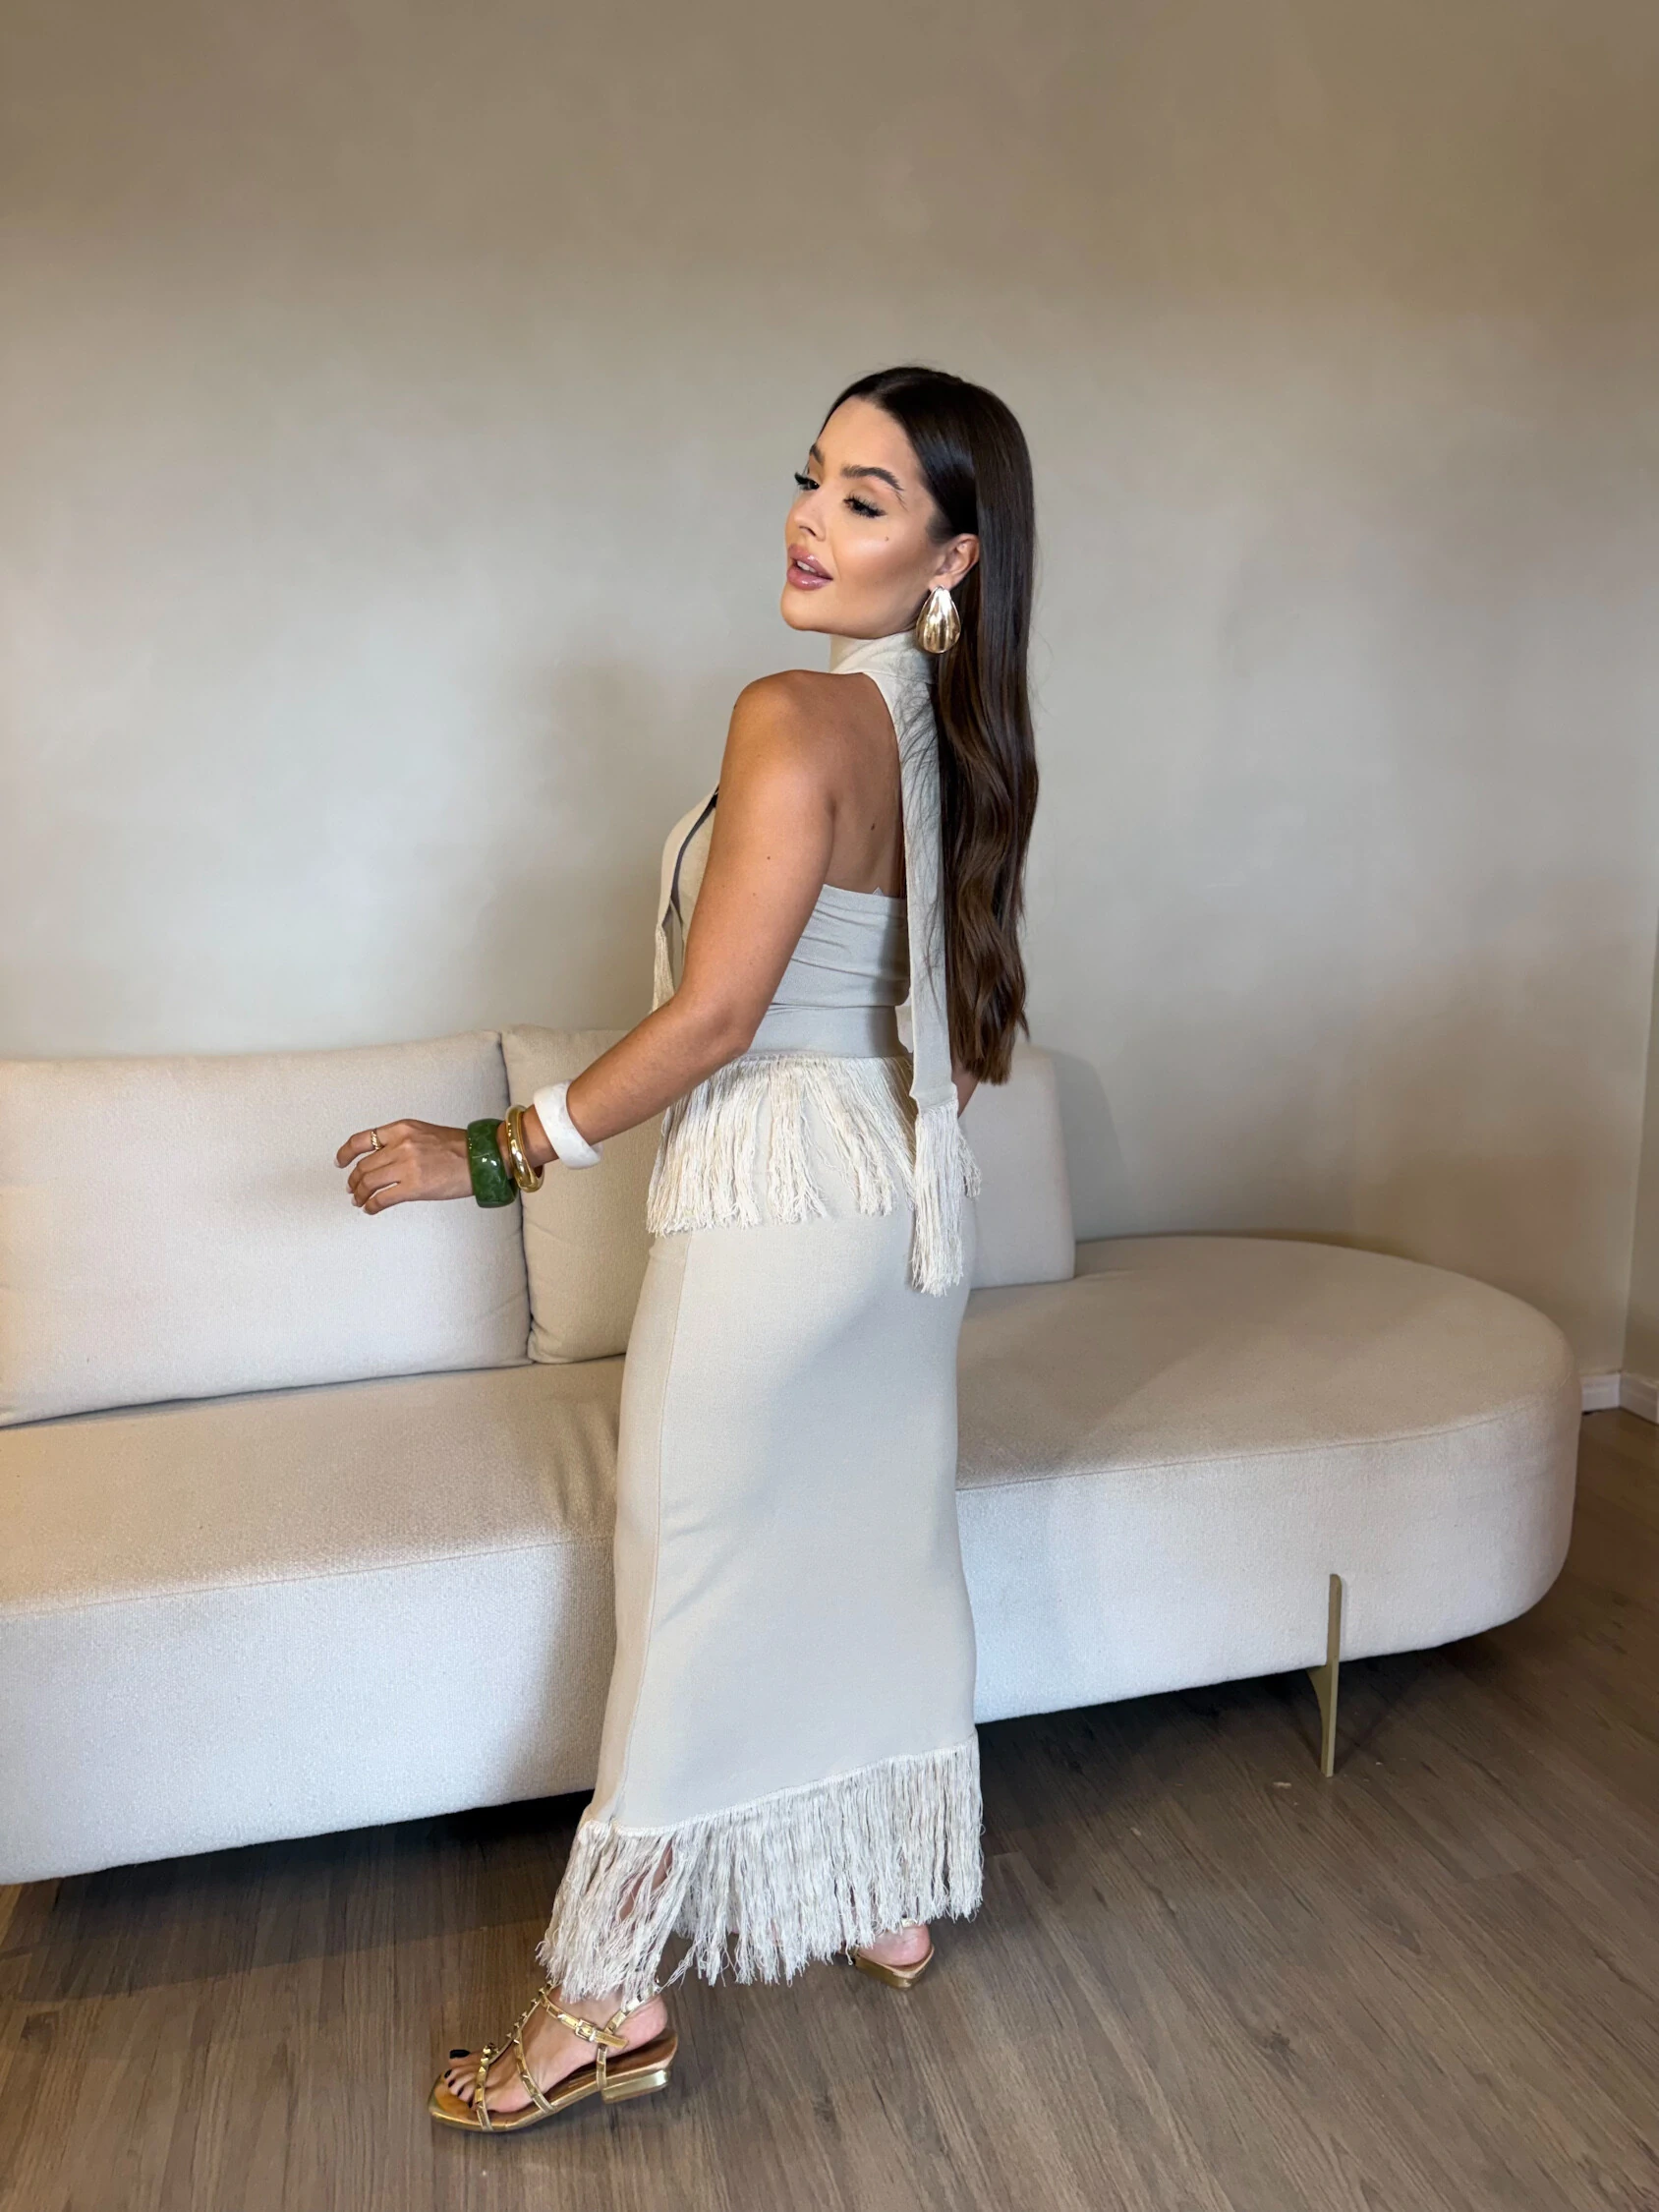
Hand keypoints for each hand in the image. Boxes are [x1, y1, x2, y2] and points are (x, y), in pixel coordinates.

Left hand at [336, 1120, 472, 1211]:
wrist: (481, 1158)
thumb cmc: (459, 1147)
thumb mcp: (424, 1133)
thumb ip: (400, 1141)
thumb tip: (380, 1160)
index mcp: (402, 1129)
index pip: (362, 1139)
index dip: (345, 1153)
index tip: (340, 1162)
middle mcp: (400, 1145)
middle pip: (363, 1165)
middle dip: (354, 1180)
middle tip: (352, 1188)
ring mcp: (406, 1167)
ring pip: (369, 1182)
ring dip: (360, 1194)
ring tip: (359, 1200)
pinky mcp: (414, 1187)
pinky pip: (383, 1199)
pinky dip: (372, 1205)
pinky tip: (371, 1208)